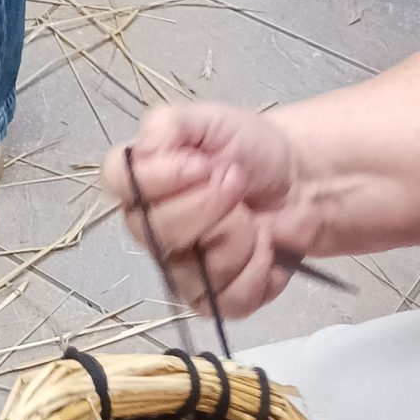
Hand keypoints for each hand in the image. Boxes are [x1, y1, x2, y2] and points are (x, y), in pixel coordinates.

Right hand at [102, 101, 317, 320]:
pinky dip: (256, 272)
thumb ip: (167, 125)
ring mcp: (180, 268)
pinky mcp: (215, 298)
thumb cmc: (250, 148)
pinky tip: (265, 249)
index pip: (119, 183)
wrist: (300, 181)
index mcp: (141, 180)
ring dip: (238, 239)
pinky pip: (224, 300)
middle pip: (158, 231)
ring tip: (254, 218)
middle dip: (210, 206)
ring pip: (193, 271)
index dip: (160, 178)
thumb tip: (142, 150)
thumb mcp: (208, 119)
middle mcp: (151, 227)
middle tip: (237, 184)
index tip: (204, 166)